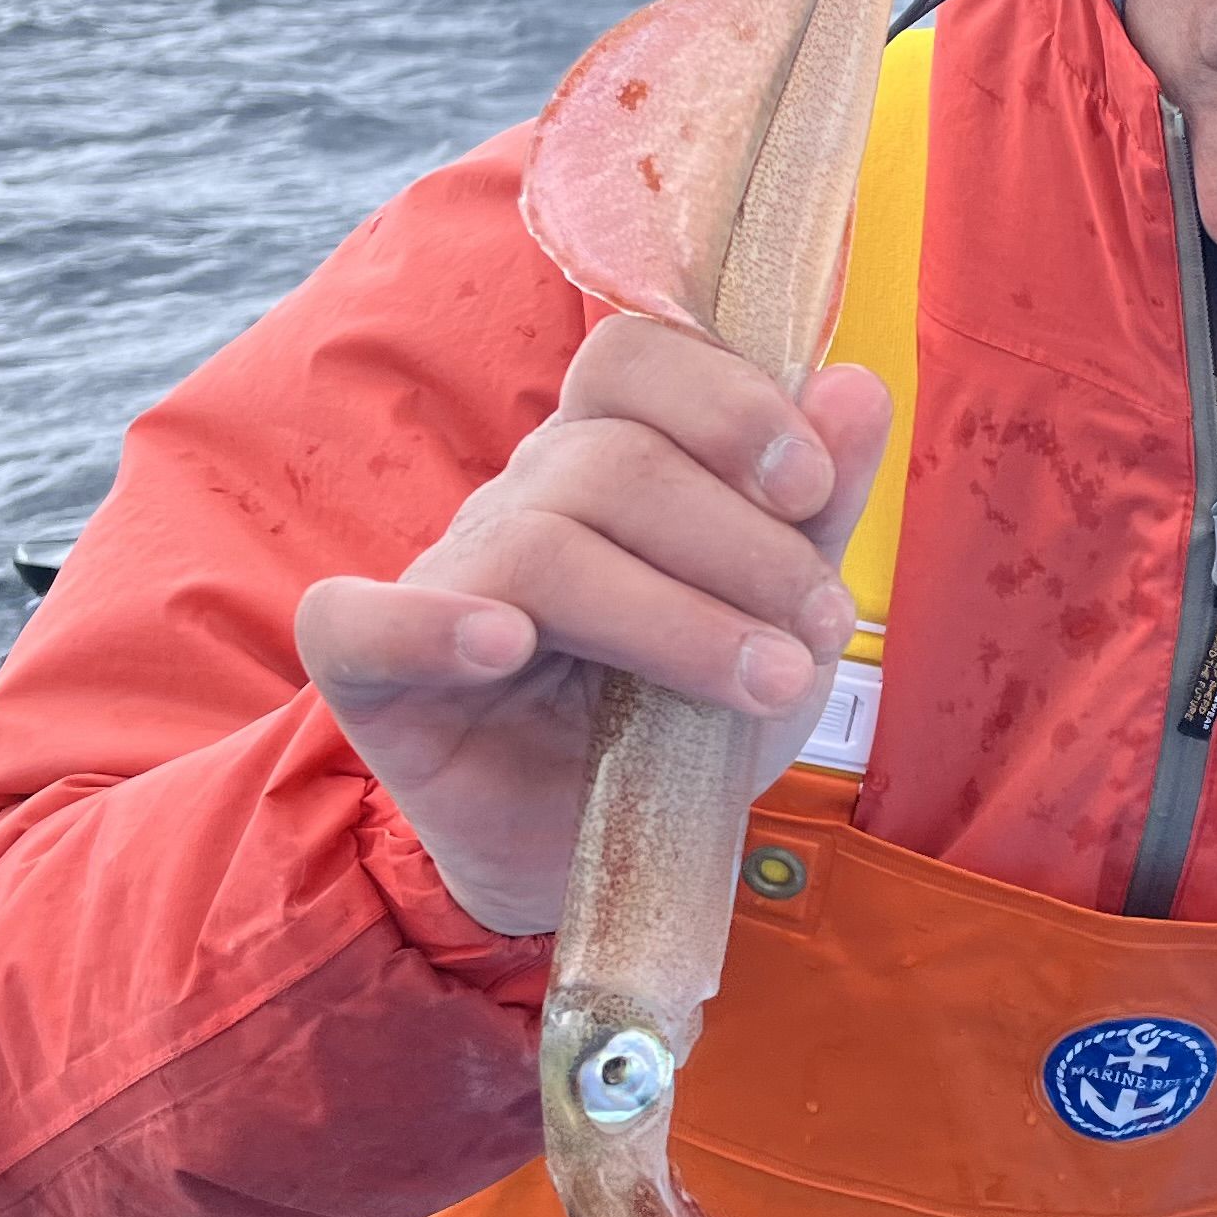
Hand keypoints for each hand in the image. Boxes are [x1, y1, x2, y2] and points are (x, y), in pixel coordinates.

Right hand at [294, 317, 891, 936]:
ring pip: (542, 547)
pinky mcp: (371, 672)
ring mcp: (443, 579)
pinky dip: (428, 627)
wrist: (609, 857)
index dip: (725, 403)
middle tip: (822, 628)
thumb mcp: (781, 618)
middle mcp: (519, 499)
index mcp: (607, 457)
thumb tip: (859, 386)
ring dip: (674, 618)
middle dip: (742, 543)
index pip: (635, 359)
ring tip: (768, 682)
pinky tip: (505, 646)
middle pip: (612, 463)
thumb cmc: (687, 721)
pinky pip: (357, 623)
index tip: (810, 487)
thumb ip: (818, 507)